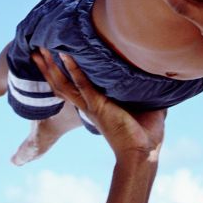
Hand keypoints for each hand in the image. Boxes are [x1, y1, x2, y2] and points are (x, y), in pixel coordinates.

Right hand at [33, 48, 164, 163]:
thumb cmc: (146, 133)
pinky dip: (75, 69)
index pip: (71, 86)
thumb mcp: (146, 105)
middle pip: (59, 84)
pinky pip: (82, 84)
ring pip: (63, 84)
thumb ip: (147, 90)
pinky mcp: (99, 106)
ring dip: (51, 66)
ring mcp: (91, 106)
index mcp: (95, 105)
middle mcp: (88, 105)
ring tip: (41, 49)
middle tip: (36, 49)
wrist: (144, 154)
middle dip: (47, 67)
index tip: (53, 56)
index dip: (60, 72)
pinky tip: (66, 55)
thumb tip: (165, 75)